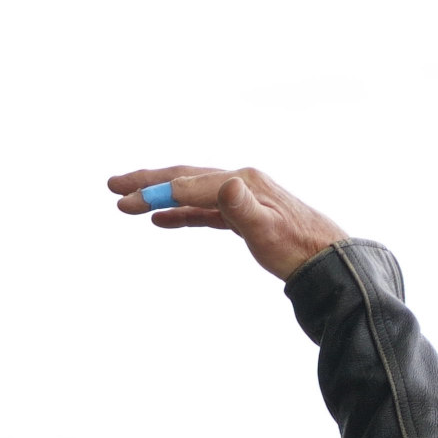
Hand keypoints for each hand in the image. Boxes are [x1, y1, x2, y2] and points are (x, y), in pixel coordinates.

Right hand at [108, 166, 346, 280]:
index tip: (122, 202)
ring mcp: (239, 197)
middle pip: (184, 178)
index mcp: (241, 183)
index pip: (187, 185)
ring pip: (189, 192)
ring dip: (157, 195)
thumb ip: (242, 206)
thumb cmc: (297, 247)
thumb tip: (226, 183)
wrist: (325, 259)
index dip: (153, 193)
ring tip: (127, 199)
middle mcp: (238, 183)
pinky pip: (201, 210)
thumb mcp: (267, 228)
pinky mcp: (240, 214)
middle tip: (112, 184)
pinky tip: (160, 220)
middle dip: (146, 182)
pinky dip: (178, 212)